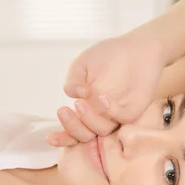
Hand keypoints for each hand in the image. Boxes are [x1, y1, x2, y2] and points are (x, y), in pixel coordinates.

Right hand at [47, 36, 165, 146]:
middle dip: (72, 128)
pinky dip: (111, 111)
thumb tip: (72, 94)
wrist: (135, 46)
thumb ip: (73, 80)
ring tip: (80, 102)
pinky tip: (102, 98)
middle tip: (64, 111)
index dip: (62, 138)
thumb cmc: (108, 56)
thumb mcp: (82, 65)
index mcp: (86, 109)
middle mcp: (100, 116)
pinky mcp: (134, 109)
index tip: (49, 137)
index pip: (73, 130)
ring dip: (88, 120)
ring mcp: (117, 115)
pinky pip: (122, 118)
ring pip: (102, 130)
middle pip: (85, 136)